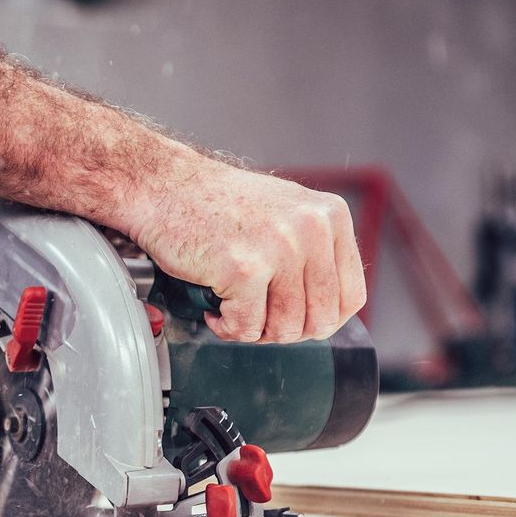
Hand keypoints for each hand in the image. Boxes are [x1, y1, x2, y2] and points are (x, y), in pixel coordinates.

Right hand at [131, 160, 365, 342]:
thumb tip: (328, 308)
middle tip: (258, 317)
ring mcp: (280, 248)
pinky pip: (247, 328)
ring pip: (285, 329)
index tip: (295, 319)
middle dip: (286, 330)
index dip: (321, 319)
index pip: (352, 296)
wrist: (164, 186)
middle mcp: (312, 228)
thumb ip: (313, 252)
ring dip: (255, 330)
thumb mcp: (285, 213)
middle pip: (320, 320)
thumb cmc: (214, 203)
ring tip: (234, 309)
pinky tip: (215, 308)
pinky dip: (227, 328)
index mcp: (330, 216)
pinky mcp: (244, 269)